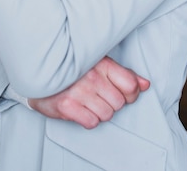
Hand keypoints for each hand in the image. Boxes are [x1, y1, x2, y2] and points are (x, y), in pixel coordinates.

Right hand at [28, 56, 149, 128]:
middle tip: (98, 96)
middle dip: (111, 103)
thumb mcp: (100, 64)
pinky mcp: (67, 106)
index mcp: (102, 63)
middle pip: (119, 103)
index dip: (130, 93)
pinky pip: (91, 122)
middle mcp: (91, 76)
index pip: (131, 85)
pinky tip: (80, 108)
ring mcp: (79, 91)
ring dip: (99, 112)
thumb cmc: (73, 68)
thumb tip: (145, 84)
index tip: (121, 92)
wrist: (40, 73)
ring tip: (87, 101)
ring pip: (107, 114)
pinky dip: (87, 119)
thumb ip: (124, 75)